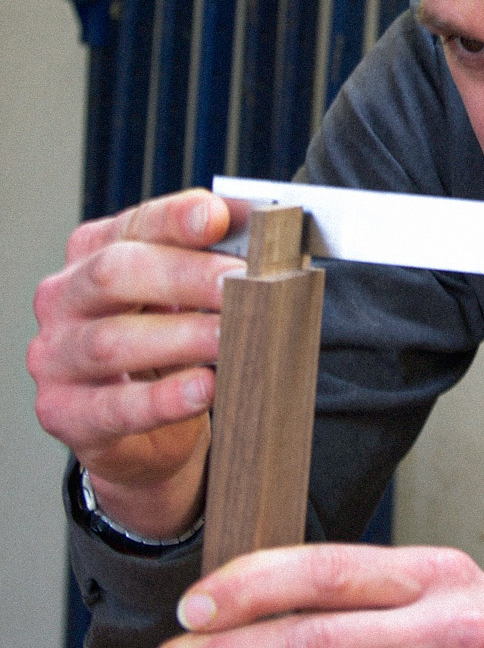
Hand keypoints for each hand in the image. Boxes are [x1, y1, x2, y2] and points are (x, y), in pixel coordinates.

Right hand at [29, 190, 248, 537]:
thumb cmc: (170, 347)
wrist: (147, 430)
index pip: (133, 225)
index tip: (218, 218)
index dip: (175, 218)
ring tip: (234, 337)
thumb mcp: (188, 298)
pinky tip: (205, 388)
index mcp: (93, 254)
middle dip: (184, 275)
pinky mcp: (66, 412)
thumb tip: (263, 232)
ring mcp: (56, 357)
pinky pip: (115, 407)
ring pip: (111, 341)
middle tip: (242, 283)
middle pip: (114, 274)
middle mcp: (63, 299)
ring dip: (182, 337)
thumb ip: (213, 263)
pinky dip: (164, 399)